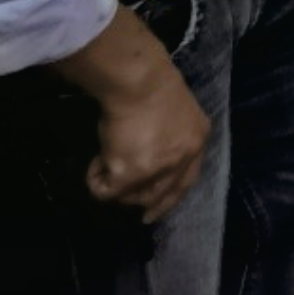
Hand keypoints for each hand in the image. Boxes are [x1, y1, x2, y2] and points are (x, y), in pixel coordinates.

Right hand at [57, 9, 211, 223]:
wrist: (139, 81)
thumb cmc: (151, 85)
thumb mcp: (174, 112)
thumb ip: (169, 135)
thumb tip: (146, 153)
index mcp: (198, 139)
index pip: (187, 180)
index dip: (169, 198)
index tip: (152, 213)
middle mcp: (184, 158)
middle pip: (159, 194)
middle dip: (136, 199)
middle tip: (117, 192)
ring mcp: (160, 169)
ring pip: (130, 196)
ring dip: (114, 185)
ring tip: (104, 161)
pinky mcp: (133, 174)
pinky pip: (106, 192)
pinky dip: (95, 179)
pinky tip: (96, 161)